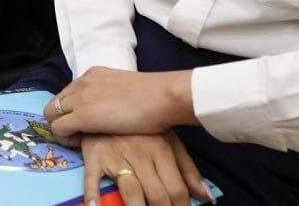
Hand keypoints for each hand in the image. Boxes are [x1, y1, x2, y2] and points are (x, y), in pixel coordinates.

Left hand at [45, 67, 197, 139]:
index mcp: (94, 74)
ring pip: (51, 114)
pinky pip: (57, 129)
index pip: (69, 93)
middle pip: (55, 103)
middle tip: (81, 135)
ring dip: (63, 130)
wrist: (163, 97)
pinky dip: (66, 138)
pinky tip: (83, 143)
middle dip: (63, 120)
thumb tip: (110, 110)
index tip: (87, 125)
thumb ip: (111, 96)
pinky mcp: (82, 115)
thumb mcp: (125, 90)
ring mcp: (80, 97)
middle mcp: (82, 82)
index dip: (74, 111)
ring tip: (82, 140)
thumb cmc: (154, 98)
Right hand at [78, 132, 212, 205]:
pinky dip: (93, 195)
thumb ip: (187, 169)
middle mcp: (141, 153)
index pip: (176, 189)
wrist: (108, 102)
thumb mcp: (169, 141)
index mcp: (161, 150)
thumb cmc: (141, 128)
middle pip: (157, 195)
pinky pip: (93, 179)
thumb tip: (205, 196)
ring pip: (132, 191)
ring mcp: (117, 154)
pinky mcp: (95, 155)